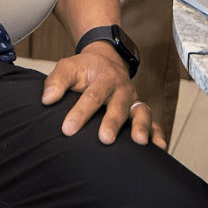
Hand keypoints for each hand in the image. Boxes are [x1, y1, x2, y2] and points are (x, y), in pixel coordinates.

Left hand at [41, 43, 165, 148]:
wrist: (106, 60)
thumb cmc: (84, 69)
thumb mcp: (68, 67)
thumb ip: (57, 81)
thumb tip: (47, 99)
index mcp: (103, 77)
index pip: (91, 96)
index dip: (80, 113)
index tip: (68, 130)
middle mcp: (121, 88)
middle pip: (117, 105)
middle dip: (112, 122)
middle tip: (105, 139)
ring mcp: (133, 99)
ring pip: (140, 111)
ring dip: (140, 126)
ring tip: (138, 142)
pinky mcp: (140, 109)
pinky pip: (153, 120)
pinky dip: (158, 132)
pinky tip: (159, 147)